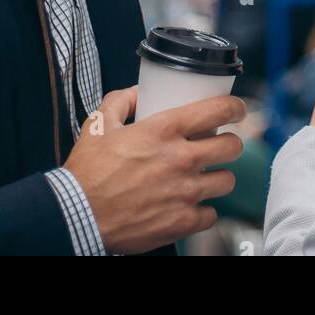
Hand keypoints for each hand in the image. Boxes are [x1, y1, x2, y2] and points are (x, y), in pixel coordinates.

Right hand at [64, 86, 245, 254]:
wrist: (78, 216)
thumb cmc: (87, 172)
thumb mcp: (99, 124)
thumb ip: (121, 101)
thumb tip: (137, 92)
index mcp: (165, 130)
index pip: (219, 110)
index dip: (235, 107)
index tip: (236, 109)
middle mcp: (182, 159)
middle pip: (232, 146)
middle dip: (230, 143)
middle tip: (220, 145)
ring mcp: (185, 192)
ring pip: (227, 181)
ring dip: (218, 177)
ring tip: (206, 177)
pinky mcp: (182, 222)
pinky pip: (211, 215)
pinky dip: (203, 211)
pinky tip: (190, 205)